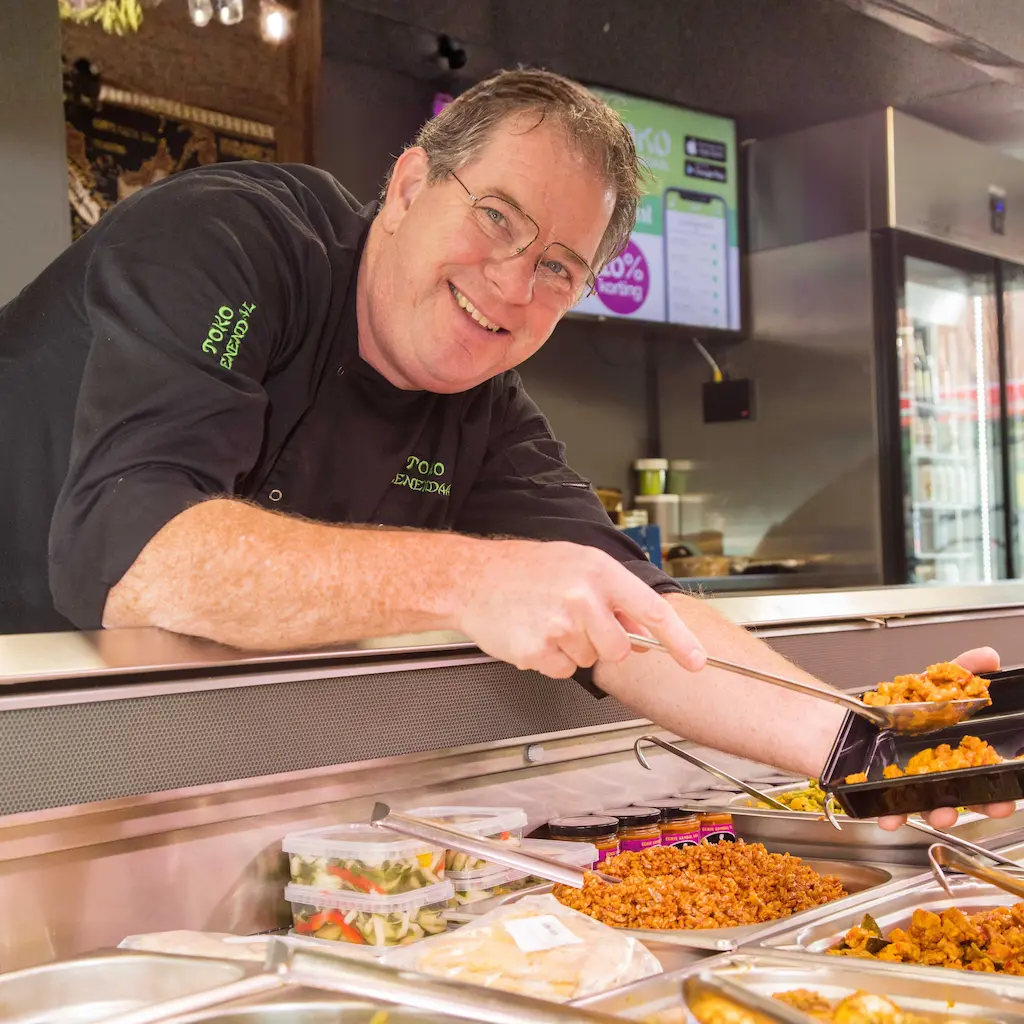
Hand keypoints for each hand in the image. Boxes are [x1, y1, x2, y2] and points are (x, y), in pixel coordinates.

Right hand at [457, 539, 706, 678]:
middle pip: (619, 648)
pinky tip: (533, 633)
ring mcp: (560, 626)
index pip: (651, 610)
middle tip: (576, 622)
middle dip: (603, 643)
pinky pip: (561, 671)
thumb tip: (645, 630)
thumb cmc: (525, 568)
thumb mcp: (577, 564)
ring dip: (572, 648)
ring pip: (588, 659)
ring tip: (546, 620)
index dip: (679, 640)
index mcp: (599, 572)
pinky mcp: (538, 651)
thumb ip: (614, 594)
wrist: (472, 577)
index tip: (697, 662)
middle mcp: (583, 597)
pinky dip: (550, 659)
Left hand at [877, 646, 1015, 830]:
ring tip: (942, 813)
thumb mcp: (925, 685)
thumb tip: (989, 657)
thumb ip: (958, 672)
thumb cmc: (886, 707)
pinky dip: (891, 816)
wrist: (838, 716)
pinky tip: (891, 817)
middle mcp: (933, 770)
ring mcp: (908, 783)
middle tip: (994, 806)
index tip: (1010, 790)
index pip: (982, 768)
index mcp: (950, 749)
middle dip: (982, 804)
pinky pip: (888, 809)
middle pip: (964, 792)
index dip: (999, 780)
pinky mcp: (880, 791)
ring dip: (940, 814)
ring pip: (930, 806)